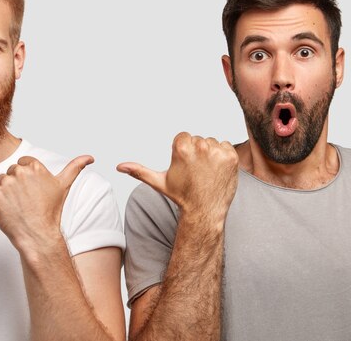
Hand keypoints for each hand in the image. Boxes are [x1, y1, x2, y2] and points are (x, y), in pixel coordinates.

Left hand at [0, 155, 93, 252]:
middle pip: (11, 171)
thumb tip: (90, 157)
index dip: (27, 177)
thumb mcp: (64, 186)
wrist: (37, 234)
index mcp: (35, 166)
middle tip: (26, 200)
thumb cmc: (50, 211)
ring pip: (1, 180)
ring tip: (18, 205)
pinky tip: (8, 208)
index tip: (32, 190)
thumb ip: (75, 167)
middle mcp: (20, 171)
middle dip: (16, 184)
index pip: (23, 163)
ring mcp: (6, 183)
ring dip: (6, 191)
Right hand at [117, 132, 237, 221]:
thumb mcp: (159, 182)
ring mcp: (217, 152)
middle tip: (195, 172)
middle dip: (196, 152)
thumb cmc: (182, 196)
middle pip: (197, 139)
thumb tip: (119, 167)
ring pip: (211, 142)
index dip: (183, 152)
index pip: (183, 137)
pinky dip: (222, 157)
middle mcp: (200, 146)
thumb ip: (139, 171)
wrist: (204, 211)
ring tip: (206, 172)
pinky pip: (225, 146)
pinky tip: (216, 171)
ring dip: (210, 154)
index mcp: (181, 148)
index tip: (184, 166)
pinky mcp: (231, 157)